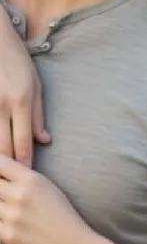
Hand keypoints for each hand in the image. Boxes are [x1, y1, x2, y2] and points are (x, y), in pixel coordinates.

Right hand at [0, 11, 49, 164]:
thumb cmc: (17, 60)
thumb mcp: (34, 85)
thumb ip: (38, 115)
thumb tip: (45, 141)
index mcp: (20, 101)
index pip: (23, 143)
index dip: (26, 163)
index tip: (30, 177)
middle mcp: (1, 105)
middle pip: (3, 147)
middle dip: (10, 167)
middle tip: (15, 183)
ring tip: (5, 172)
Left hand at [0, 155, 94, 243]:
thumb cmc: (63, 217)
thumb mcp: (48, 188)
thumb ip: (24, 179)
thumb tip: (3, 176)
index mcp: (31, 179)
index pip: (0, 163)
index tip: (2, 178)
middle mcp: (19, 195)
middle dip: (0, 191)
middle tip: (9, 199)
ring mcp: (12, 216)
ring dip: (1, 210)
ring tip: (16, 215)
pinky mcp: (8, 236)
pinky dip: (2, 226)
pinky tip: (15, 228)